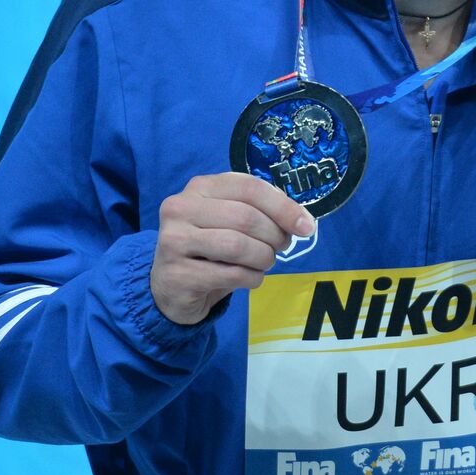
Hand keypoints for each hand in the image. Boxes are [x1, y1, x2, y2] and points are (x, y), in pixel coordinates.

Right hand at [151, 173, 313, 324]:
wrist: (170, 287)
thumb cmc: (209, 248)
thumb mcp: (230, 220)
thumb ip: (260, 211)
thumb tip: (301, 220)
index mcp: (200, 187)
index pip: (250, 188)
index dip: (284, 207)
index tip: (306, 226)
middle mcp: (181, 208)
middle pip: (246, 217)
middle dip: (274, 235)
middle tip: (281, 247)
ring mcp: (174, 241)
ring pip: (238, 246)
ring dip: (263, 258)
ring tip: (265, 262)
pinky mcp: (177, 274)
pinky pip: (231, 274)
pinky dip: (251, 278)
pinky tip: (250, 277)